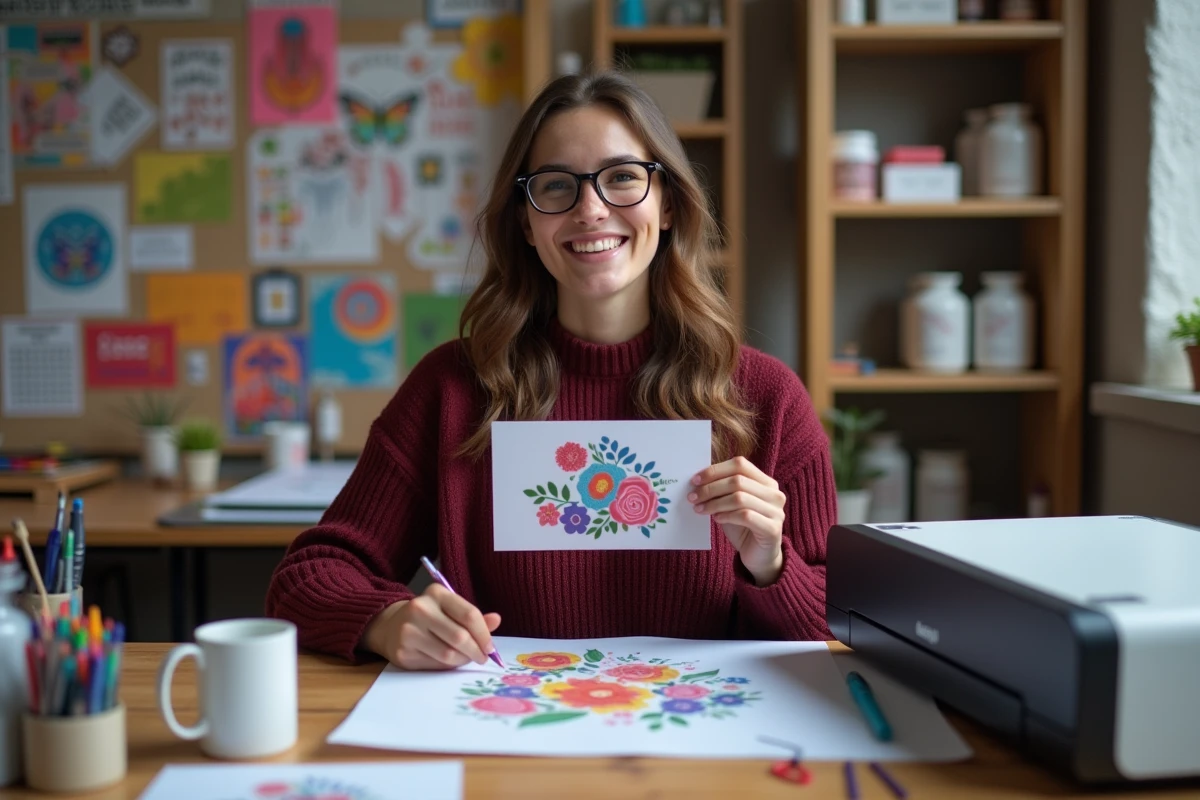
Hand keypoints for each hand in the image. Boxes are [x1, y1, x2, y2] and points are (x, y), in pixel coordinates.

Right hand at [363, 584, 500, 669]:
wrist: (390, 625)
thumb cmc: (429, 617)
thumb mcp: (449, 609)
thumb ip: (472, 616)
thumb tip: (496, 620)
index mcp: (436, 593)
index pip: (469, 614)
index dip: (484, 634)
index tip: (490, 647)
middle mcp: (420, 609)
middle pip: (460, 637)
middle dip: (476, 651)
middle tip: (482, 658)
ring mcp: (409, 631)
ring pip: (448, 654)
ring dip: (463, 660)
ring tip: (467, 658)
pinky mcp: (403, 652)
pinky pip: (435, 664)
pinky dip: (448, 666)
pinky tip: (449, 661)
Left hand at [690, 456, 785, 585]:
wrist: (759, 556)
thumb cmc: (743, 527)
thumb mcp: (730, 505)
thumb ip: (722, 491)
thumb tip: (697, 481)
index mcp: (766, 482)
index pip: (740, 465)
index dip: (716, 470)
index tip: (694, 480)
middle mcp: (775, 494)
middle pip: (738, 481)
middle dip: (710, 488)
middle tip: (692, 497)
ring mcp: (776, 511)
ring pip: (740, 498)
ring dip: (715, 503)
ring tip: (700, 509)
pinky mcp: (772, 529)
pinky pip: (745, 516)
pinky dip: (727, 515)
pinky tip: (716, 519)